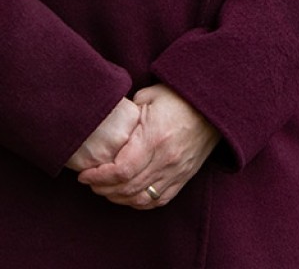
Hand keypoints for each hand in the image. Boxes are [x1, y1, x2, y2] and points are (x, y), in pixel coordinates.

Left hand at [77, 84, 220, 208]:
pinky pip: (159, 200)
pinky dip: (139, 202)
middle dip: (103, 188)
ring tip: (105, 189)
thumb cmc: (180, 97)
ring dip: (119, 198)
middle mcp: (166, 159)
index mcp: (154, 138)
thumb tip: (109, 124)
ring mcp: (176, 171)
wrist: (214, 106)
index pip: (121, 170)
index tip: (84, 175)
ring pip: (141, 198)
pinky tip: (127, 196)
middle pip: (127, 188)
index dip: (98, 177)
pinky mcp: (184, 177)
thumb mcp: (149, 96)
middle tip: (90, 183)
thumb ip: (127, 113)